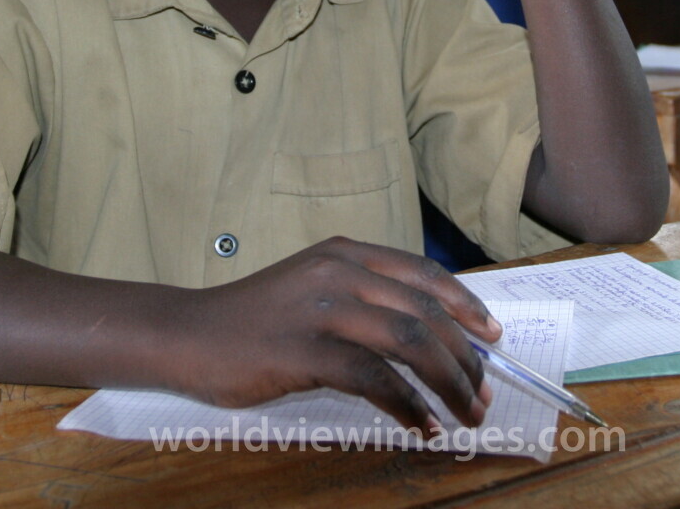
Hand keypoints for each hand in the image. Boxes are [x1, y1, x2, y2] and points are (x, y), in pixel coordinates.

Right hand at [169, 237, 500, 430]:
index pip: (423, 273)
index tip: (491, 336)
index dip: (465, 305)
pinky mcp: (306, 350)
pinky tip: (421, 426)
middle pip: (425, 313)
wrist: (188, 334)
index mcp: (346, 253)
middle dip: (464, 357)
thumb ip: (362, 296)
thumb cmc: (253, 319)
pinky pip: (375, 379)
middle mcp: (340, 271)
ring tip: (465, 414)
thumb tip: (427, 333)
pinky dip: (407, 406)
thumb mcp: (312, 286)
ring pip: (409, 343)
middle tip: (482, 392)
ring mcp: (323, 308)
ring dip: (448, 383)